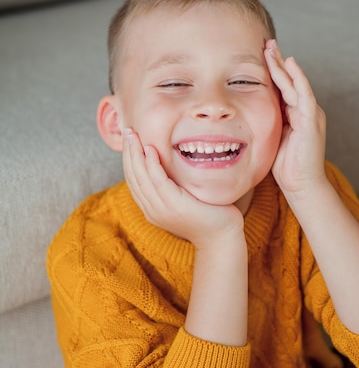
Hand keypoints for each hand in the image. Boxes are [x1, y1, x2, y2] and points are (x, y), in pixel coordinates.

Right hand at [122, 129, 243, 245]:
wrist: (221, 237)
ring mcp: (162, 209)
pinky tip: (150, 149)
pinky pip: (158, 182)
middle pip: (133, 177)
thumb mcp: (184, 199)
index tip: (129, 139)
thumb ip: (172, 186)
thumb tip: (168, 162)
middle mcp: (152, 210)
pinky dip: (152, 164)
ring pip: (141, 178)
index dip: (128, 159)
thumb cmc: (208, 215)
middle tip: (127, 131)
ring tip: (134, 136)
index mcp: (151, 209)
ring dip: (136, 154)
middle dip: (128, 152)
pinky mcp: (175, 206)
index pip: (133, 181)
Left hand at [264, 39, 326, 198]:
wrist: (302, 186)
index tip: (259, 56)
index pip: (282, 88)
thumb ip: (265, 124)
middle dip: (277, 62)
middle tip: (266, 43)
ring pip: (296, 83)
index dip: (272, 71)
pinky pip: (305, 94)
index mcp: (294, 115)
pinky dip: (297, 78)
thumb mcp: (270, 139)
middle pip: (289, 81)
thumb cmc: (285, 167)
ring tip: (272, 48)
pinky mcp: (312, 121)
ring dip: (283, 65)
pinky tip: (290, 64)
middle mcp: (304, 111)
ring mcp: (310, 115)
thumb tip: (243, 116)